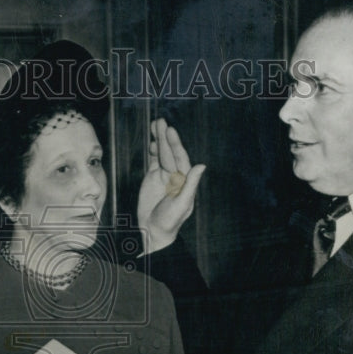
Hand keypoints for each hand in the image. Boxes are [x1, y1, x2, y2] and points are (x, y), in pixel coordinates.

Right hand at [136, 118, 205, 254]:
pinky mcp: (152, 178)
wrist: (153, 231)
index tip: (170, 131)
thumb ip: (191, 184)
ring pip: (161, 154)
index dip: (174, 144)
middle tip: (160, 122)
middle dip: (165, 138)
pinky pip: (154, 161)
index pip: (180, 158)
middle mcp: (175, 175)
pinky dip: (153, 151)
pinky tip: (151, 142)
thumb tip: (201, 166)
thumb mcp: (182, 204)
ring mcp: (164, 176)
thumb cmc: (170, 221)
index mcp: (184, 180)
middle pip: (170, 153)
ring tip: (155, 125)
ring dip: (158, 140)